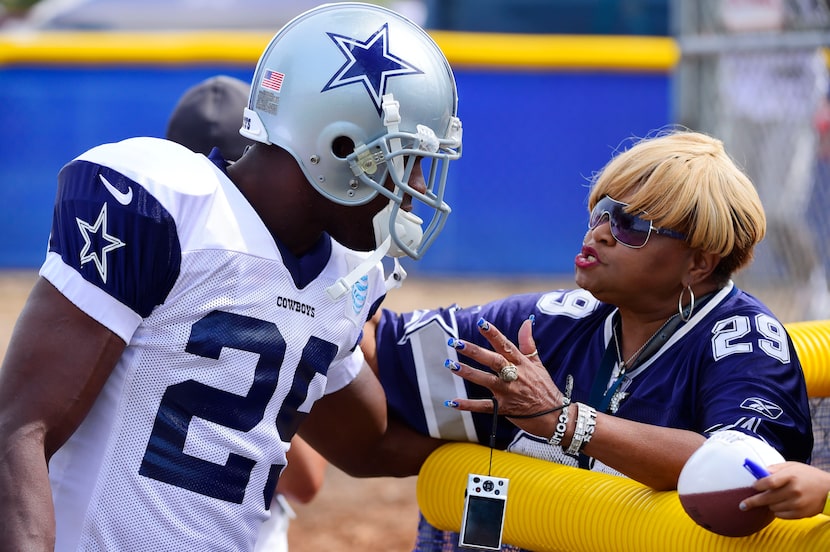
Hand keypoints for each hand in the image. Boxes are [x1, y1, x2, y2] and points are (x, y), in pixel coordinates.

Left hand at [445, 317, 563, 438]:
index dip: (493, 334)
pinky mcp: (504, 408)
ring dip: (468, 372)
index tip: (481, 323)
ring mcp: (508, 392)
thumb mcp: (538, 364)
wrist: (556, 416)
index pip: (506, 345)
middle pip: (492, 360)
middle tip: (456, 343)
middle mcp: (514, 376)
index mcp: (521, 363)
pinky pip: (484, 406)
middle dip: (474, 351)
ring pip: (485, 380)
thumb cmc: (545, 388)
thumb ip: (528, 343)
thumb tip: (527, 321)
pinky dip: (468, 405)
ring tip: (451, 365)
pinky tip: (452, 402)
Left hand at [739, 462, 829, 518]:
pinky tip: (781, 504)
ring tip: (774, 498)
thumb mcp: (792, 466)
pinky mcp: (800, 514)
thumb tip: (758, 471)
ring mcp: (797, 504)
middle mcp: (793, 491)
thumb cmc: (807, 475)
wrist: (829, 490)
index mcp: (791, 476)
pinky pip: (780, 515)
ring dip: (769, 503)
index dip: (758, 485)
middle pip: (767, 498)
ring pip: (772, 507)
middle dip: (752, 501)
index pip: (769, 482)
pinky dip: (777, 511)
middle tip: (742, 505)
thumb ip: (775, 469)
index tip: (753, 486)